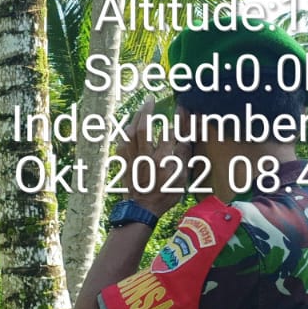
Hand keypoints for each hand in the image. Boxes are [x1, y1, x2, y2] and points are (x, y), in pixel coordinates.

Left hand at [117, 97, 193, 216]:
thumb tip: (186, 136)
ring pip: (130, 135)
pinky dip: (124, 133)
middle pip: (144, 129)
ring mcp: (132, 161)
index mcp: (163, 161)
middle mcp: (146, 158)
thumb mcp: (181, 176)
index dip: (177, 119)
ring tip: (140, 108)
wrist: (142, 210)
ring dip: (134, 119)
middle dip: (147, 111)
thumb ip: (183, 154)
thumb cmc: (165, 194)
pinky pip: (121, 144)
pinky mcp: (123, 164)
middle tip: (150, 98)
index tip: (181, 108)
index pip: (171, 134)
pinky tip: (127, 127)